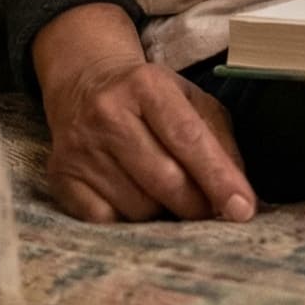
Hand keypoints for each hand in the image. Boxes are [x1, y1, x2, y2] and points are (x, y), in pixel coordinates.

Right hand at [35, 3, 256, 222]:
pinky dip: (129, 220)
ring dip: (163, 212)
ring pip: (138, 207)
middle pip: (165, 179)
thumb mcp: (189, 98)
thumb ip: (219, 139)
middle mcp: (107, 113)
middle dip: (197, 204)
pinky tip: (135, 199)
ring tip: (166, 193)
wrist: (84, 82)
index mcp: (146, 85)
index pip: (189, 138)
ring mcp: (80, 148)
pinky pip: (106, 221)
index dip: (218, 177)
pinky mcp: (62, 177)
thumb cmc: (149, 97)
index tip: (243, 208)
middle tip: (209, 208)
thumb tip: (239, 191)